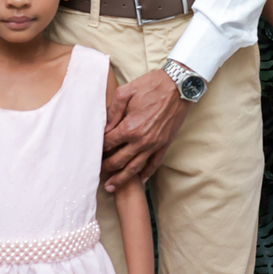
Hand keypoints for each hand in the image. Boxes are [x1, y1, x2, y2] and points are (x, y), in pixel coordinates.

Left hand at [103, 70, 189, 189]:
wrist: (179, 86)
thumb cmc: (151, 86)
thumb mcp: (126, 92)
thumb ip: (112, 112)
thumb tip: (104, 128)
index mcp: (129, 127)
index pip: (108, 143)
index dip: (99, 147)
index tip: (94, 150)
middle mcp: (141, 140)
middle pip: (118, 160)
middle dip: (106, 167)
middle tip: (98, 171)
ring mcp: (154, 145)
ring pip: (135, 168)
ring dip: (122, 179)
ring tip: (111, 187)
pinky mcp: (164, 144)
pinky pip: (154, 164)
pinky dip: (146, 173)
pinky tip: (139, 180)